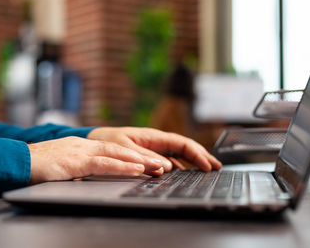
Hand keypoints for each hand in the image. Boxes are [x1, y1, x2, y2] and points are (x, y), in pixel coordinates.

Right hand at [28, 136, 163, 183]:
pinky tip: (135, 169)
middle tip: (162, 164)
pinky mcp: (72, 162)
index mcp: (80, 147)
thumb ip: (76, 170)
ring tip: (157, 167)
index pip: (111, 150)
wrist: (14, 160)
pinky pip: (102, 163)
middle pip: (118, 149)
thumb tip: (88, 179)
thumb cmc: (35, 166)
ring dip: (138, 160)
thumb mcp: (61, 166)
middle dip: (142, 157)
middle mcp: (82, 146)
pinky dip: (121, 166)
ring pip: (115, 153)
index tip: (149, 163)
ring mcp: (78, 152)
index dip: (132, 156)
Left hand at [87, 127, 221, 173]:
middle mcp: (155, 142)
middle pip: (184, 147)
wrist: (93, 140)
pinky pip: (168, 160)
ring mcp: (153, 148)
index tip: (207, 165)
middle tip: (217, 167)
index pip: (181, 143)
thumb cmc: (106, 141)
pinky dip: (179, 166)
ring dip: (192, 161)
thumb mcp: (124, 149)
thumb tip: (167, 168)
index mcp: (152, 137)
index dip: (196, 153)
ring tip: (207, 170)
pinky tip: (185, 173)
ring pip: (178, 154)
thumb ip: (144, 158)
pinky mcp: (148, 155)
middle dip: (201, 156)